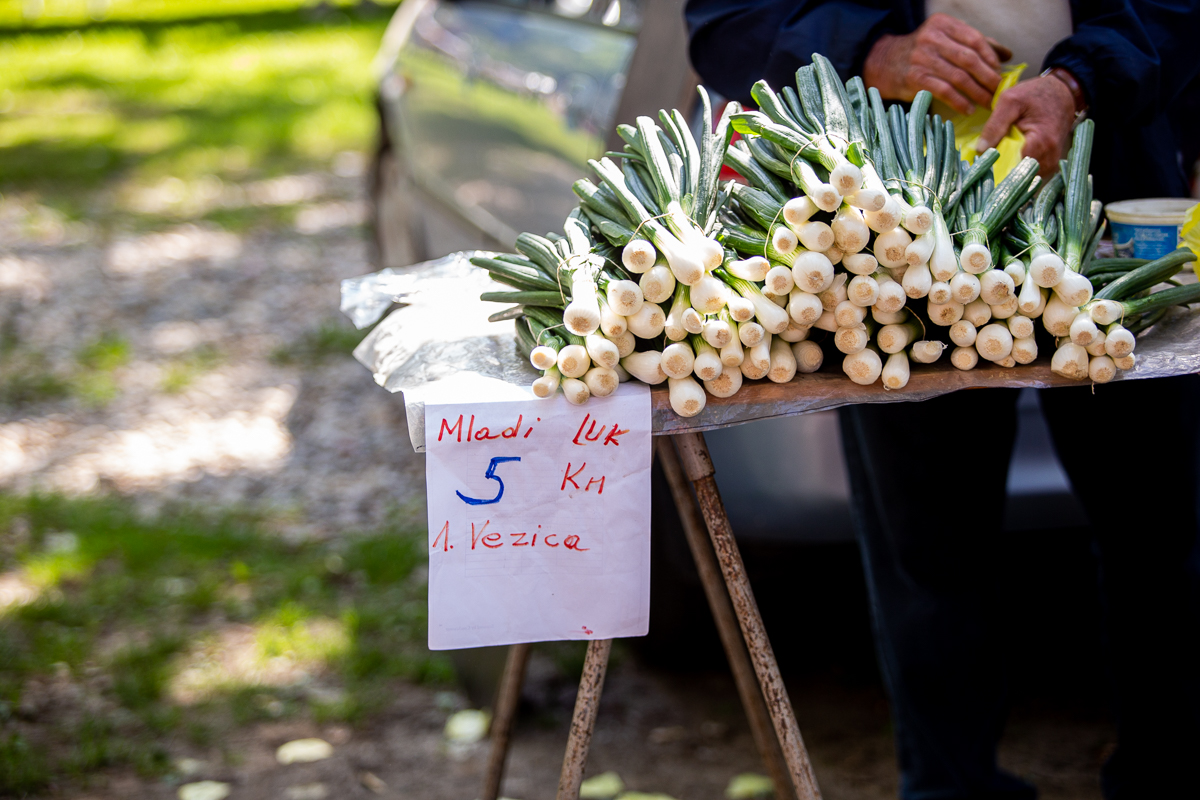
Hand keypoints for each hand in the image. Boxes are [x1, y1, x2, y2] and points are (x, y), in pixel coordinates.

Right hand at [864, 13, 1002, 114]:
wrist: (884, 63)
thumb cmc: (922, 53)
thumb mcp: (945, 39)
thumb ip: (975, 44)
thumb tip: (1007, 55)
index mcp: (943, 25)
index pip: (975, 40)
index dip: (991, 58)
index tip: (1000, 73)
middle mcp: (932, 38)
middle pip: (969, 59)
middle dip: (988, 77)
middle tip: (999, 91)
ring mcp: (922, 59)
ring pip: (959, 77)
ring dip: (977, 93)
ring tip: (988, 103)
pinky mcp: (915, 79)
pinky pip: (944, 91)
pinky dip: (959, 102)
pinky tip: (969, 109)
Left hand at [977, 74, 1075, 175]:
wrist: (1062, 92)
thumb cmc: (1035, 94)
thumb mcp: (1010, 101)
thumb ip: (995, 125)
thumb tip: (980, 150)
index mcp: (1041, 141)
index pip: (1017, 169)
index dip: (998, 172)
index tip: (982, 172)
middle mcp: (1050, 156)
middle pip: (1023, 178)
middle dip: (1003, 178)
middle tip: (984, 174)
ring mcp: (1052, 161)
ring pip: (1028, 180)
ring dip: (1011, 178)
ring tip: (994, 171)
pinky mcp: (1050, 163)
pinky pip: (1033, 176)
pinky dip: (1020, 175)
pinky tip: (1007, 168)